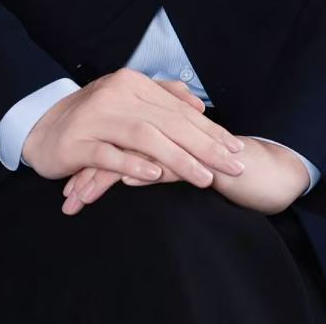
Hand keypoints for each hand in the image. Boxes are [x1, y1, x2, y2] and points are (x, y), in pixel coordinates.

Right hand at [21, 68, 246, 197]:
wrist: (41, 125)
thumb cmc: (91, 117)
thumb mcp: (127, 99)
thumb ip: (162, 96)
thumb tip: (197, 103)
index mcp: (132, 83)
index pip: (180, 109)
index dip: (210, 130)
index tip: (236, 148)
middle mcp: (117, 94)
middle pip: (169, 122)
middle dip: (206, 146)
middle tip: (233, 166)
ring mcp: (97, 117)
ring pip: (146, 137)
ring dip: (179, 159)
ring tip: (204, 177)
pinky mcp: (79, 142)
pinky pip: (111, 154)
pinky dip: (134, 165)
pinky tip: (155, 176)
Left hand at [63, 132, 308, 216]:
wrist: (260, 172)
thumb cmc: (216, 169)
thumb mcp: (176, 166)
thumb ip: (152, 160)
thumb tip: (122, 171)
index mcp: (158, 126)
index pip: (116, 139)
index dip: (91, 160)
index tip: (68, 182)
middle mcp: (167, 127)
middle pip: (118, 144)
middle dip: (89, 170)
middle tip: (66, 195)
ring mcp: (182, 140)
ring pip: (133, 156)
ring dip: (104, 179)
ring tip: (78, 199)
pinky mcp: (197, 159)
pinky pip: (161, 167)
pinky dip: (138, 174)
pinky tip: (121, 182)